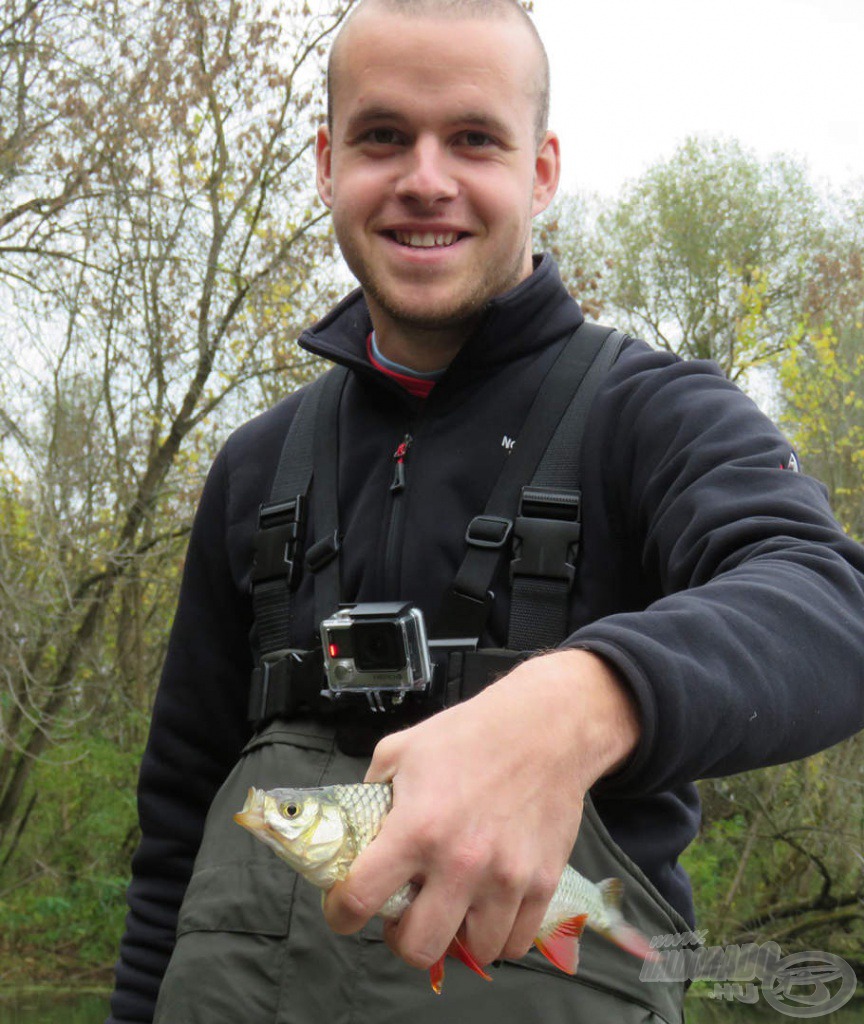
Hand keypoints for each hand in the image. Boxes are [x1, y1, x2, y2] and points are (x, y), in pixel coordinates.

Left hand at [322, 649, 640, 970]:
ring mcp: (506, 879)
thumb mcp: (400, 750)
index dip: (341, 913)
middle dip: (401, 937)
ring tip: (451, 910)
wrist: (544, 728)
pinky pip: (516, 943)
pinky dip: (498, 937)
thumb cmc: (468, 734)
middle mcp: (460, 863)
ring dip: (455, 938)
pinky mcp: (542, 883)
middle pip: (417, 948)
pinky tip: (488, 910)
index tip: (344, 911)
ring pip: (472, 953)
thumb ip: (373, 794)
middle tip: (404, 914)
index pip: (361, 899)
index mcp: (416, 828)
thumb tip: (357, 832)